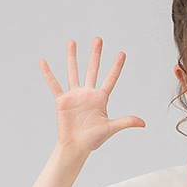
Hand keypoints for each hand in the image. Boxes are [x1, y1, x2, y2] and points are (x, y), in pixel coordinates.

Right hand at [40, 37, 144, 154]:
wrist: (76, 146)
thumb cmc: (94, 139)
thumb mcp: (111, 128)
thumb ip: (126, 122)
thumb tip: (143, 123)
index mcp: (101, 98)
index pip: (111, 79)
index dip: (116, 67)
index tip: (122, 53)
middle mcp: (88, 94)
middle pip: (93, 70)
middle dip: (96, 55)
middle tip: (98, 39)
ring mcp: (75, 95)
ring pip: (74, 72)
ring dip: (73, 57)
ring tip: (72, 42)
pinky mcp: (62, 100)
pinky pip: (54, 84)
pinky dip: (48, 74)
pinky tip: (43, 62)